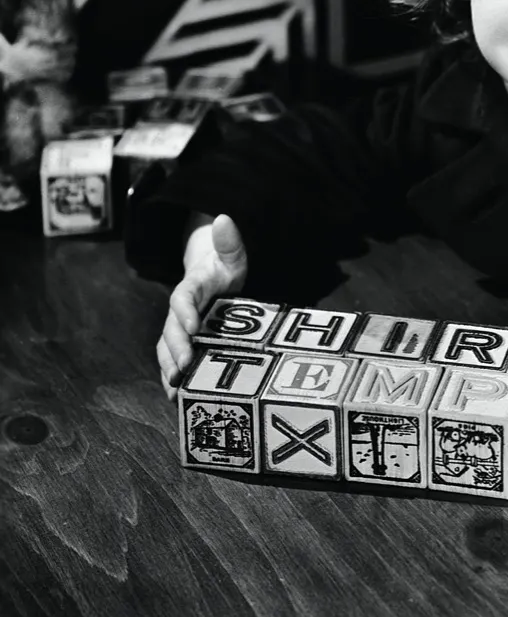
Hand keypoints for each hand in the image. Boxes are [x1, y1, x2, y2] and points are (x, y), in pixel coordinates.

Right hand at [156, 213, 247, 400]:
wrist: (212, 276)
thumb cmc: (223, 268)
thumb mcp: (231, 254)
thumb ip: (229, 241)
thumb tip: (224, 218)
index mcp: (191, 286)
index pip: (182, 297)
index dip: (185, 312)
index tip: (193, 327)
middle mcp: (180, 309)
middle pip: (171, 328)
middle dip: (175, 348)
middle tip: (184, 368)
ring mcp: (178, 328)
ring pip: (166, 348)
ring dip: (169, 367)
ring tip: (175, 388)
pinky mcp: (182, 342)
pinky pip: (172, 360)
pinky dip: (172, 377)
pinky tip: (176, 397)